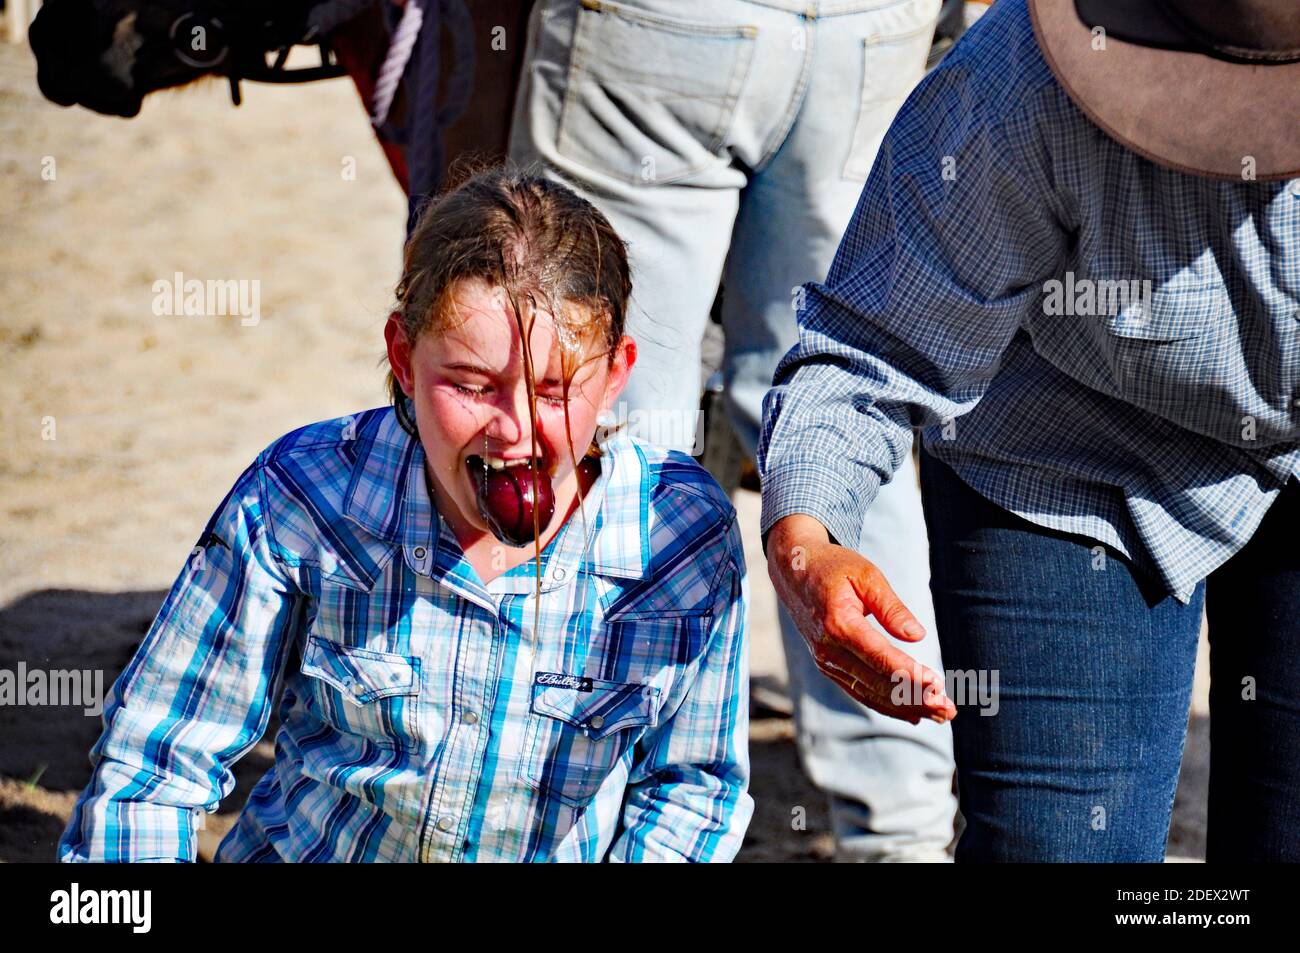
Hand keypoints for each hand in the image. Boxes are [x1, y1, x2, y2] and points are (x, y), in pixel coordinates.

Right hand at [766, 514, 955, 724]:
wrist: (794, 570)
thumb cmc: (834, 567)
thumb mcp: (867, 576)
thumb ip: (892, 608)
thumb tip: (918, 636)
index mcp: (839, 624)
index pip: (880, 658)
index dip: (910, 676)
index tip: (938, 687)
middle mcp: (829, 649)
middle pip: (877, 683)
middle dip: (916, 698)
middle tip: (948, 709)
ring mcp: (825, 661)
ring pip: (870, 693)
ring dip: (906, 707)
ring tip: (939, 715)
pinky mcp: (827, 666)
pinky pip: (859, 691)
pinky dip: (886, 705)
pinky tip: (911, 713)